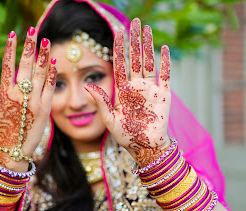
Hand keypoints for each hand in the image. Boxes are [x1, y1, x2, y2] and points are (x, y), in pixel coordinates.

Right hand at [0, 29, 56, 170]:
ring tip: (46, 41)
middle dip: (30, 46)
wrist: (15, 150)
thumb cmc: (0, 131)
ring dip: (44, 55)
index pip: (7, 66)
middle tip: (32, 31)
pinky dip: (53, 74)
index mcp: (5, 94)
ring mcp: (35, 101)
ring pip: (42, 73)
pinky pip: (51, 87)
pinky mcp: (47, 108)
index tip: (13, 35)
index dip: (10, 49)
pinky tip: (54, 62)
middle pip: (26, 65)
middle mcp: (21, 95)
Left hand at [85, 18, 170, 166]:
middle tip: (135, 22)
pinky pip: (165, 75)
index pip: (120, 65)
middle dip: (134, 40)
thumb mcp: (109, 118)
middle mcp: (136, 86)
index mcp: (122, 91)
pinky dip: (165, 62)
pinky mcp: (163, 95)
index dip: (119, 49)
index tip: (118, 33)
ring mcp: (150, 89)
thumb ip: (100, 101)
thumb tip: (86, 85)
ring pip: (148, 62)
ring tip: (147, 29)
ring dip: (148, 45)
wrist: (145, 148)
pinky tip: (163, 49)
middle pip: (135, 58)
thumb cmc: (126, 136)